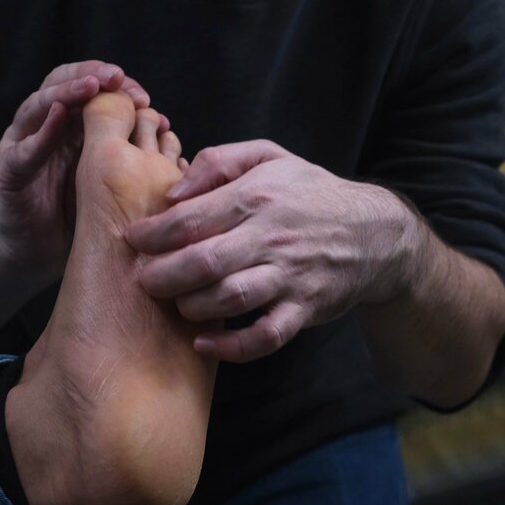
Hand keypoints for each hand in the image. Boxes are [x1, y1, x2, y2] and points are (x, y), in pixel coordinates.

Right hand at [0, 61, 161, 275]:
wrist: (39, 250)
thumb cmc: (76, 208)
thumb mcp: (105, 171)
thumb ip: (123, 144)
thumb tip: (164, 123)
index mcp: (68, 122)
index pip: (88, 86)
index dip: (114, 85)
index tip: (142, 95)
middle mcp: (42, 125)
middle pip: (61, 82)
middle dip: (90, 75)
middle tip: (117, 78)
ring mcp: (20, 144)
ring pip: (37, 105)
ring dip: (65, 93)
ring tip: (89, 88)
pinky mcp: (7, 171)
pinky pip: (23, 149)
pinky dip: (40, 133)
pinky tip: (58, 117)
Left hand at [124, 140, 416, 362]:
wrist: (373, 232)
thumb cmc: (308, 192)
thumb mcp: (269, 156)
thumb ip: (219, 161)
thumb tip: (174, 189)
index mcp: (257, 195)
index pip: (191, 217)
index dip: (153, 233)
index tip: (131, 241)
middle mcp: (271, 236)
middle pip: (204, 261)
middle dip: (162, 275)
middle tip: (142, 280)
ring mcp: (290, 276)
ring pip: (230, 299)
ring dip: (192, 306)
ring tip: (176, 304)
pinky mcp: (303, 310)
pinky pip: (264, 337)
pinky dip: (231, 347)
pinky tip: (203, 344)